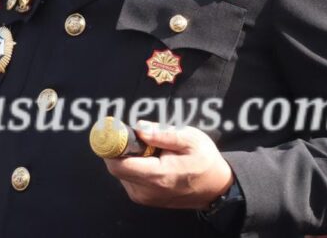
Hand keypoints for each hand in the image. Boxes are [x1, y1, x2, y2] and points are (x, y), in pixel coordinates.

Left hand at [103, 121, 234, 209]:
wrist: (215, 188)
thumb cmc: (204, 160)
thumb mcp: (190, 139)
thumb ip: (163, 134)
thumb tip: (138, 128)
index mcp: (157, 176)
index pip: (118, 164)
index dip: (111, 145)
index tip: (114, 129)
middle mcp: (146, 191)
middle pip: (115, 167)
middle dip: (121, 148)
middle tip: (138, 136)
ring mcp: (144, 197)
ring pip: (120, 172)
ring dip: (128, 157)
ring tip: (151, 150)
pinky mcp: (144, 198)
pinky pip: (128, 178)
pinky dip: (134, 165)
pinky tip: (151, 160)